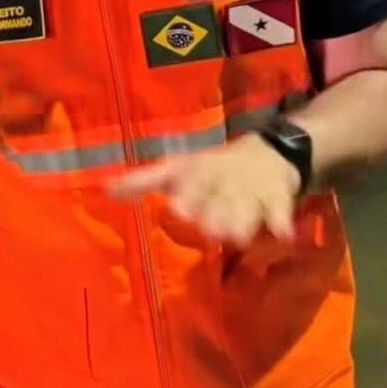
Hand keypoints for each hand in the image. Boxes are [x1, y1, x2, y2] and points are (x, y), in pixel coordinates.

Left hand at [116, 134, 300, 245]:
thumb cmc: (212, 169)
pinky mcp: (277, 196)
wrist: (269, 152)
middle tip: (208, 227)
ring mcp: (249, 187)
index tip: (174, 207)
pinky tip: (282, 234)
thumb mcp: (178, 170)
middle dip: (213, 211)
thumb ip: (142, 181)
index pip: (183, 177)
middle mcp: (220, 177)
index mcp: (195, 170)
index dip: (182, 193)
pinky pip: (280, 209)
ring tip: (237, 235)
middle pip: (216, 195)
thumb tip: (104, 189)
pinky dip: (281, 221)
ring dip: (242, 219)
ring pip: (245, 204)